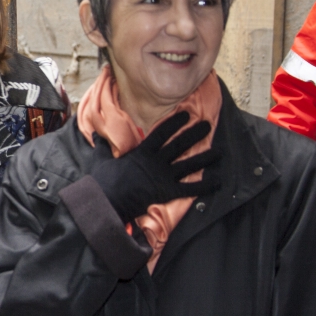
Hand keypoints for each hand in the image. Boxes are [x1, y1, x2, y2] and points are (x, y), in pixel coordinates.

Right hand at [88, 111, 220, 222]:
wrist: (106, 201)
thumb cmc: (102, 181)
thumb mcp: (100, 159)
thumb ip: (102, 147)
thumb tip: (95, 134)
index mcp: (142, 152)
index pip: (162, 132)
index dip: (175, 122)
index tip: (187, 114)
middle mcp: (156, 161)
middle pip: (179, 144)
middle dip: (194, 134)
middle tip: (208, 125)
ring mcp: (163, 177)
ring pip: (188, 164)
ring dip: (205, 158)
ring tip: (220, 152)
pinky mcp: (167, 192)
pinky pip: (189, 189)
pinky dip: (205, 186)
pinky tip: (218, 182)